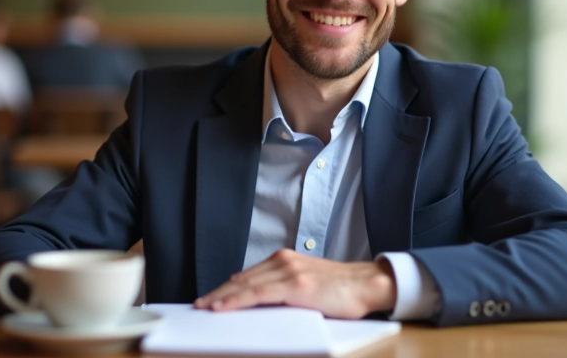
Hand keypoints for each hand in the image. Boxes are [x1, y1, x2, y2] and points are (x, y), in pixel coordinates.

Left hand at [193, 249, 396, 318]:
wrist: (367, 284)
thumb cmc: (341, 289)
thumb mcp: (307, 282)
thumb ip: (283, 287)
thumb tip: (259, 299)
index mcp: (285, 259)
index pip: (248, 275)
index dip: (226, 287)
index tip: (211, 297)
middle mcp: (284, 261)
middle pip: (241, 279)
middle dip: (218, 293)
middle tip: (198, 304)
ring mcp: (289, 272)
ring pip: (245, 286)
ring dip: (221, 297)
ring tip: (204, 307)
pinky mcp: (295, 285)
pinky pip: (257, 294)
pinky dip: (236, 300)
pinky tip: (222, 306)